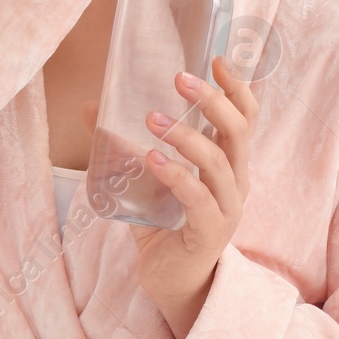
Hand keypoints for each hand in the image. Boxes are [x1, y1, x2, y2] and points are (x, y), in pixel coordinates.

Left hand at [130, 55, 259, 338]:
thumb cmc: (165, 221)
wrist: (170, 280)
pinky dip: (176, 175)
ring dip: (186, 136)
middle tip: (180, 78)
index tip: (217, 58)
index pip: (246, 117)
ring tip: (152, 119)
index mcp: (229, 161)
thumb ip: (125, 144)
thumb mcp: (146, 175)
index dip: (237, 87)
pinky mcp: (209, 233)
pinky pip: (198, 198)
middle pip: (239, 132)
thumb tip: (92, 107)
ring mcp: (226, 208)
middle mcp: (235, 181)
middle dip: (212, 101)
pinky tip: (152, 159)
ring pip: (219, 162)